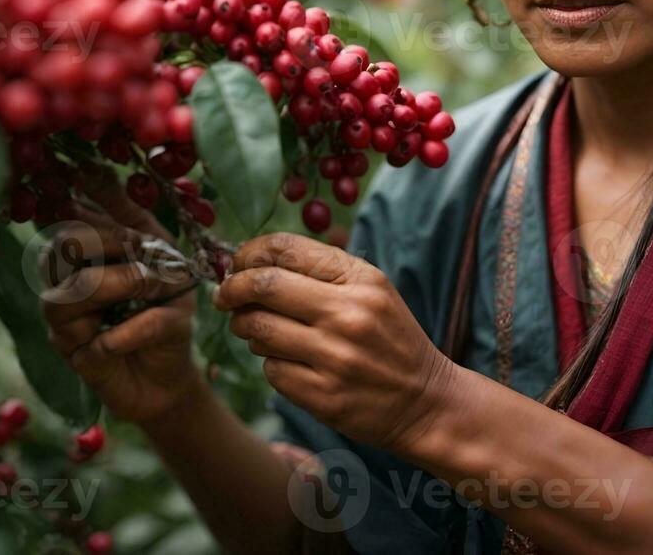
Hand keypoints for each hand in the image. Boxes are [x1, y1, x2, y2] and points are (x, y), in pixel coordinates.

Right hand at [40, 168, 201, 424]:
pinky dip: (137, 329)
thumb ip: (130, 217)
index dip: (87, 200)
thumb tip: (93, 169)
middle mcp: (62, 281)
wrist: (172, 372)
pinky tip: (160, 327)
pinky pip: (98, 337)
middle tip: (143, 247)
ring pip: (71, 291)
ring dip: (121, 282)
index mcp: (80, 251)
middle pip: (61, 245)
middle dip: (107, 240)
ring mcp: (64, 321)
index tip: (107, 187)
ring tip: (153, 284)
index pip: (67, 213)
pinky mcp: (77, 357)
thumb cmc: (164, 307)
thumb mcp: (160, 254)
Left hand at [213, 233, 457, 453]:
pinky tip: (288, 362)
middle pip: (262, 285)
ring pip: (258, 329)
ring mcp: (335, 358)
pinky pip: (270, 370)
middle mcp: (348, 315)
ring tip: (256, 329)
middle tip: (226, 296)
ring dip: (246, 327)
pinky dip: (270, 363)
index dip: (249, 253)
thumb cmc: (390, 339)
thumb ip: (321, 271)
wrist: (427, 402)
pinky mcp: (324, 396)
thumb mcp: (373, 290)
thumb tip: (253, 261)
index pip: (285, 249)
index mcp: (361, 280)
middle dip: (233, 289)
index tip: (237, 265)